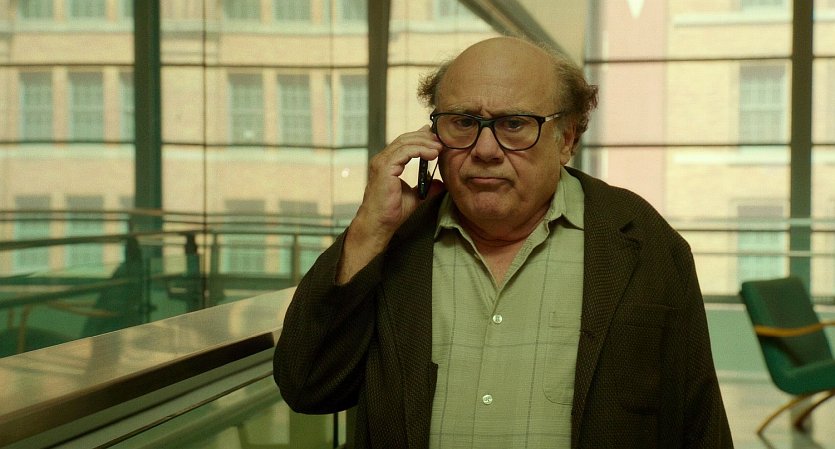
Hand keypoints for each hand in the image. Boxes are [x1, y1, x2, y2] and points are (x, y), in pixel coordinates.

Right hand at [337, 126, 441, 282]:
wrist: (380, 223)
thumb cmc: (392, 212)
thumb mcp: (415, 196)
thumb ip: (426, 186)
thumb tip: (440, 182)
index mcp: (387, 163)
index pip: (405, 143)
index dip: (422, 138)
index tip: (438, 140)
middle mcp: (382, 159)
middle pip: (405, 139)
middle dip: (425, 137)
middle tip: (442, 140)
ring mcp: (382, 162)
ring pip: (405, 143)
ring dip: (425, 143)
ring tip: (440, 148)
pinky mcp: (384, 168)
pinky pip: (404, 152)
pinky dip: (420, 150)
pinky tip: (432, 154)